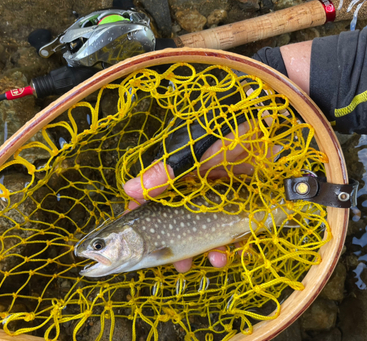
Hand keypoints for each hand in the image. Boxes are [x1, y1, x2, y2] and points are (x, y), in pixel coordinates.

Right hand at [123, 121, 262, 271]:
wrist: (263, 129)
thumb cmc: (223, 132)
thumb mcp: (192, 152)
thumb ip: (165, 172)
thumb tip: (129, 189)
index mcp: (178, 180)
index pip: (154, 202)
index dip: (145, 223)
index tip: (141, 243)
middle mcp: (195, 192)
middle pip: (181, 225)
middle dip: (180, 247)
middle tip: (179, 265)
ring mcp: (219, 200)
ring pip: (208, 231)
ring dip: (209, 251)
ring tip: (215, 261)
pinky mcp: (242, 205)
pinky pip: (236, 230)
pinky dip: (235, 245)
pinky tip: (235, 252)